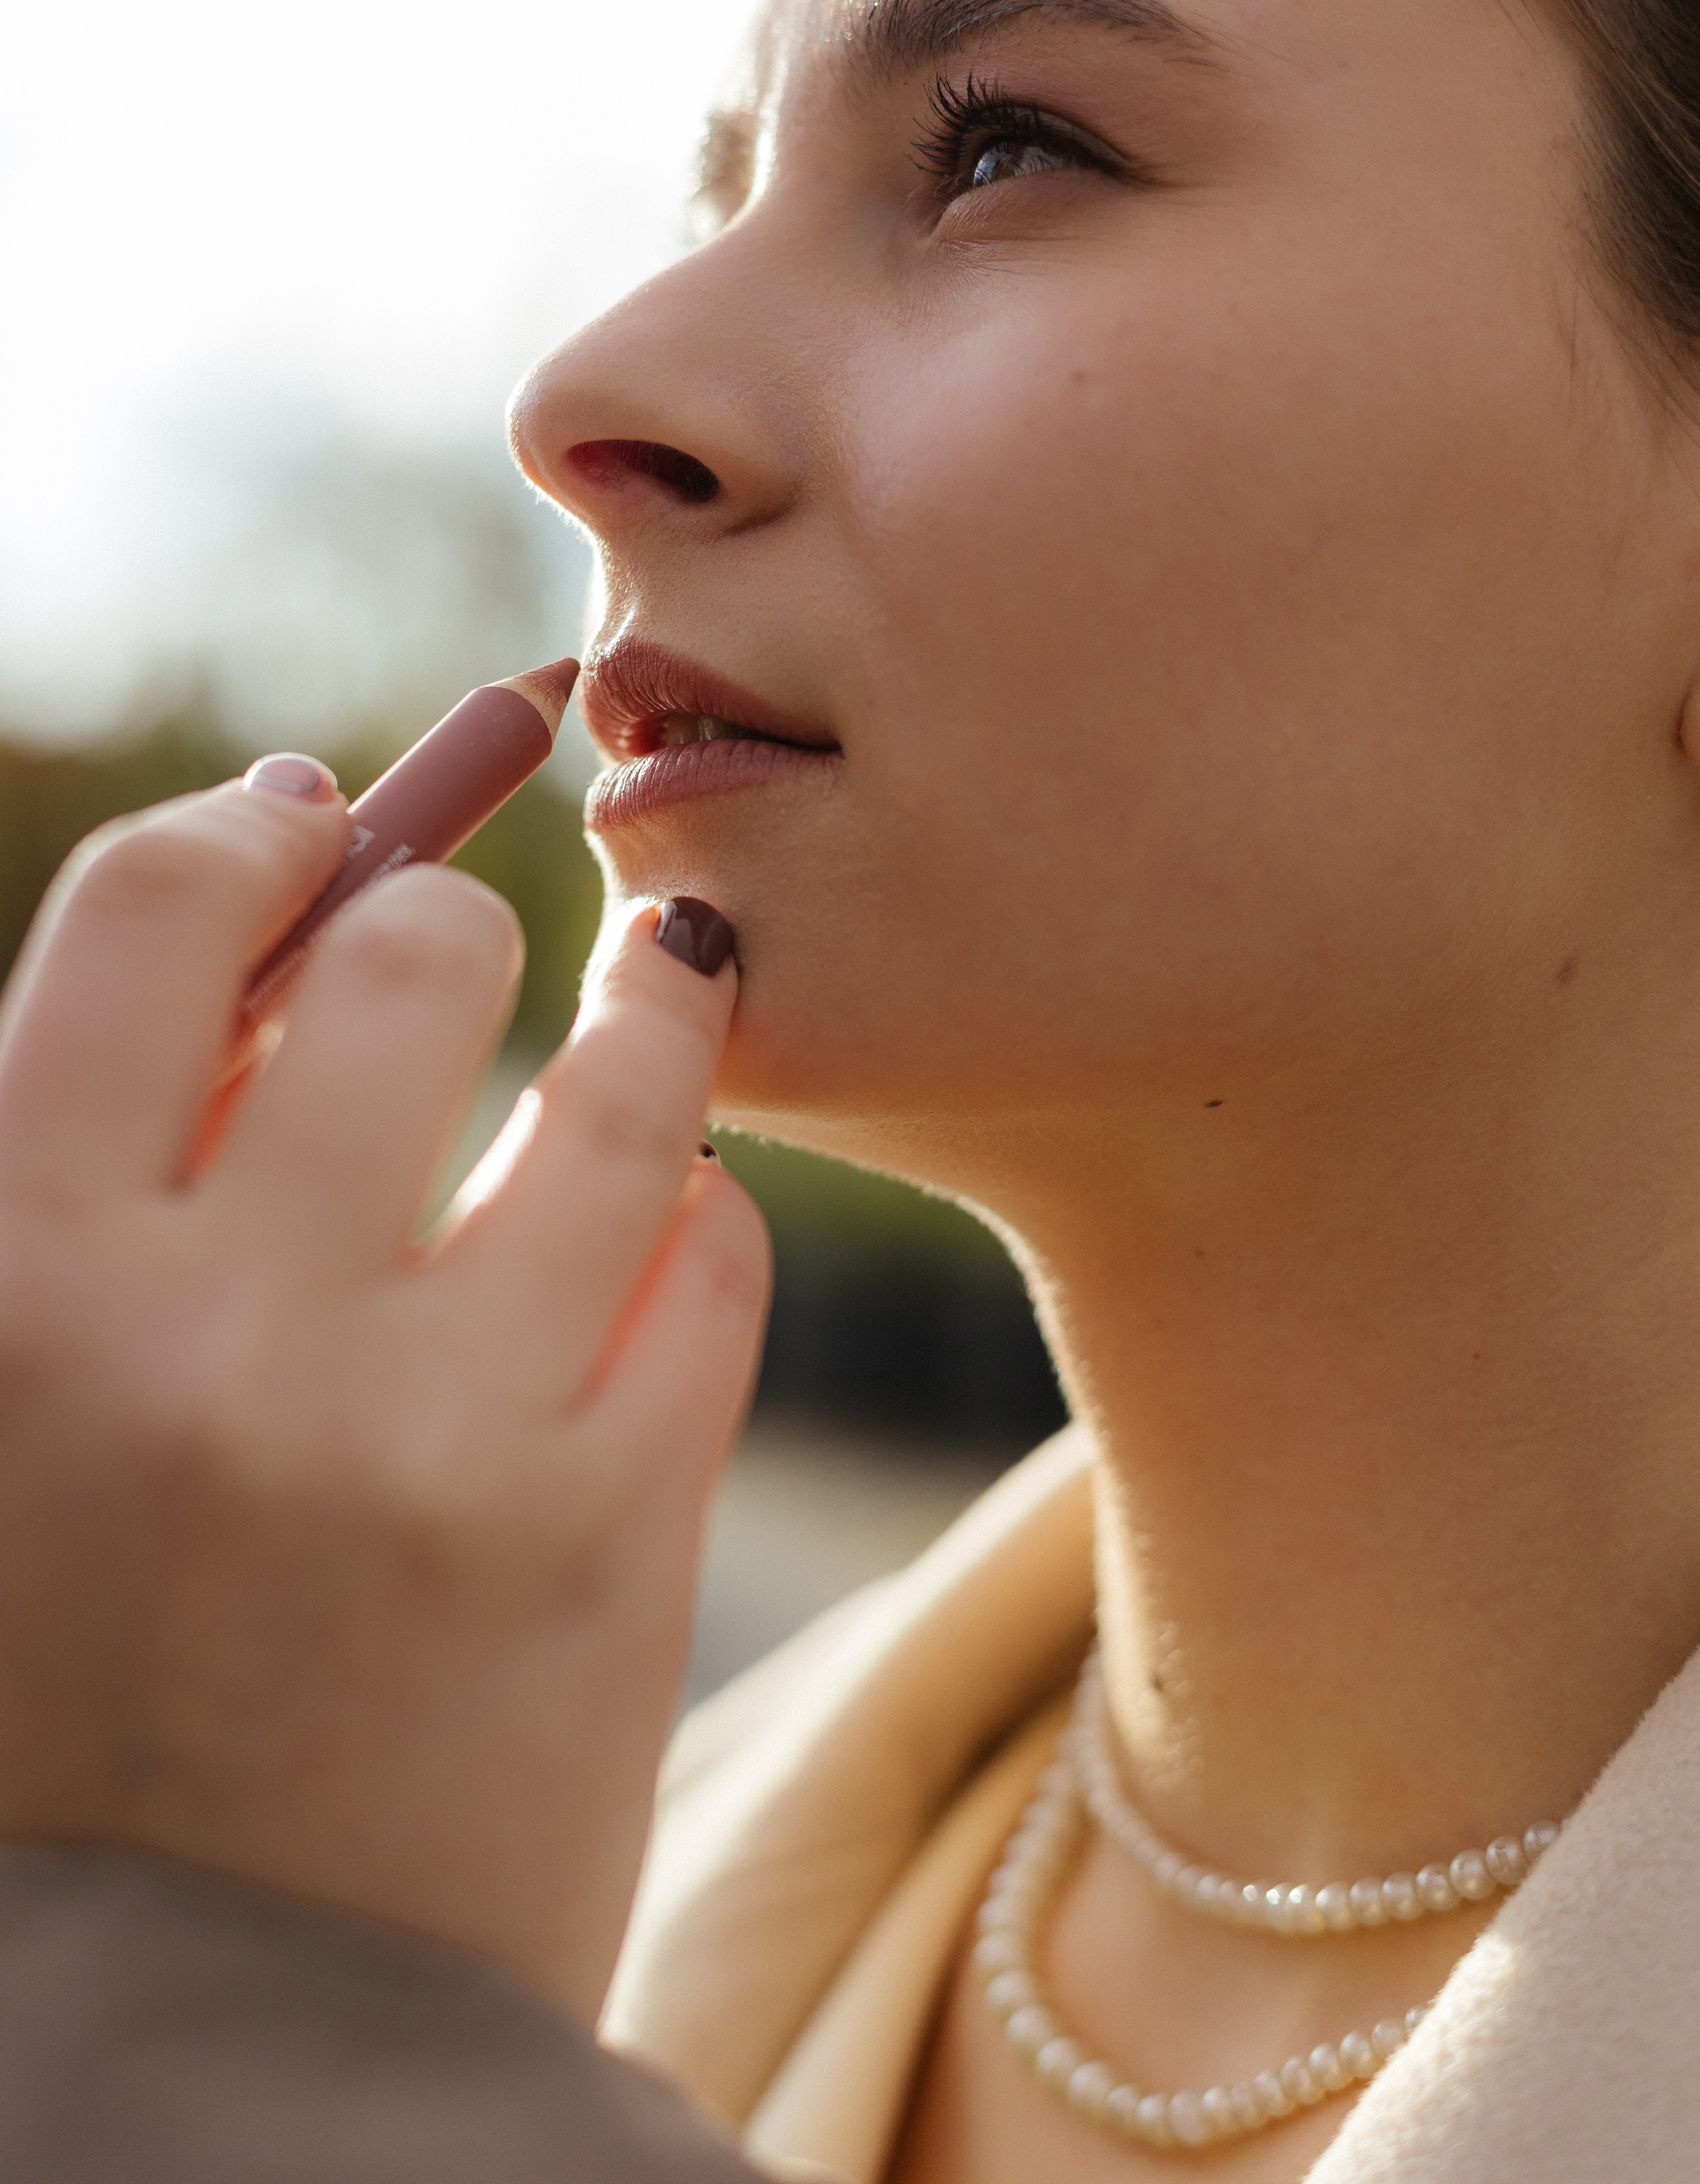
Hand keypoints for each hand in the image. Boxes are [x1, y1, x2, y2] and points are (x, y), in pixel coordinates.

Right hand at [0, 765, 769, 2015]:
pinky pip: (714, 1256)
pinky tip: (662, 1222)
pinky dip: (694, 1211)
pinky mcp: (610, 1544)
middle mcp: (215, 1342)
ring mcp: (432, 1442)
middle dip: (448, 924)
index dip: (251, 835)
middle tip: (461, 955)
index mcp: (8, 1283)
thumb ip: (97, 1161)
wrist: (208, 2041)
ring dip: (643, 1016)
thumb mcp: (6, 1406)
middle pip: (414, 955)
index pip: (149, 916)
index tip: (313, 820)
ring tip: (652, 996)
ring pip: (616, 1083)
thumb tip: (280, 861)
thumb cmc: (72, 1680)